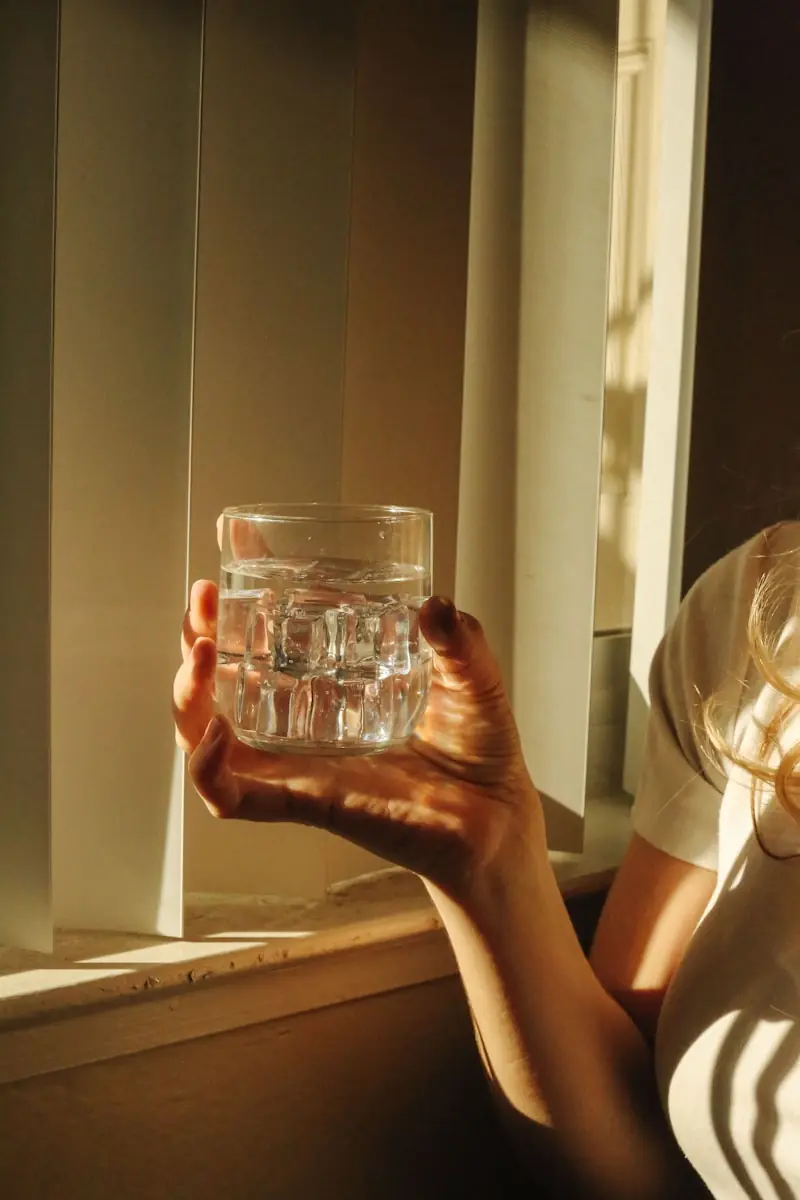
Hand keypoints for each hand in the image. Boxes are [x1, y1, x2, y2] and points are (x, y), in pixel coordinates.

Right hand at [173, 582, 542, 899]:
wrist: (499, 818)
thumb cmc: (477, 750)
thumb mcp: (471, 678)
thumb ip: (460, 640)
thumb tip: (435, 604)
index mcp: (329, 688)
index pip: (261, 643)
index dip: (233, 608)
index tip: (224, 561)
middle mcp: (301, 726)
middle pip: (218, 685)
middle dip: (195, 640)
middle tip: (203, 602)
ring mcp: (298, 766)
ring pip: (207, 738)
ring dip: (190, 695)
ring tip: (203, 652)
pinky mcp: (306, 803)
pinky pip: (236, 797)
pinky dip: (210, 771)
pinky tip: (214, 735)